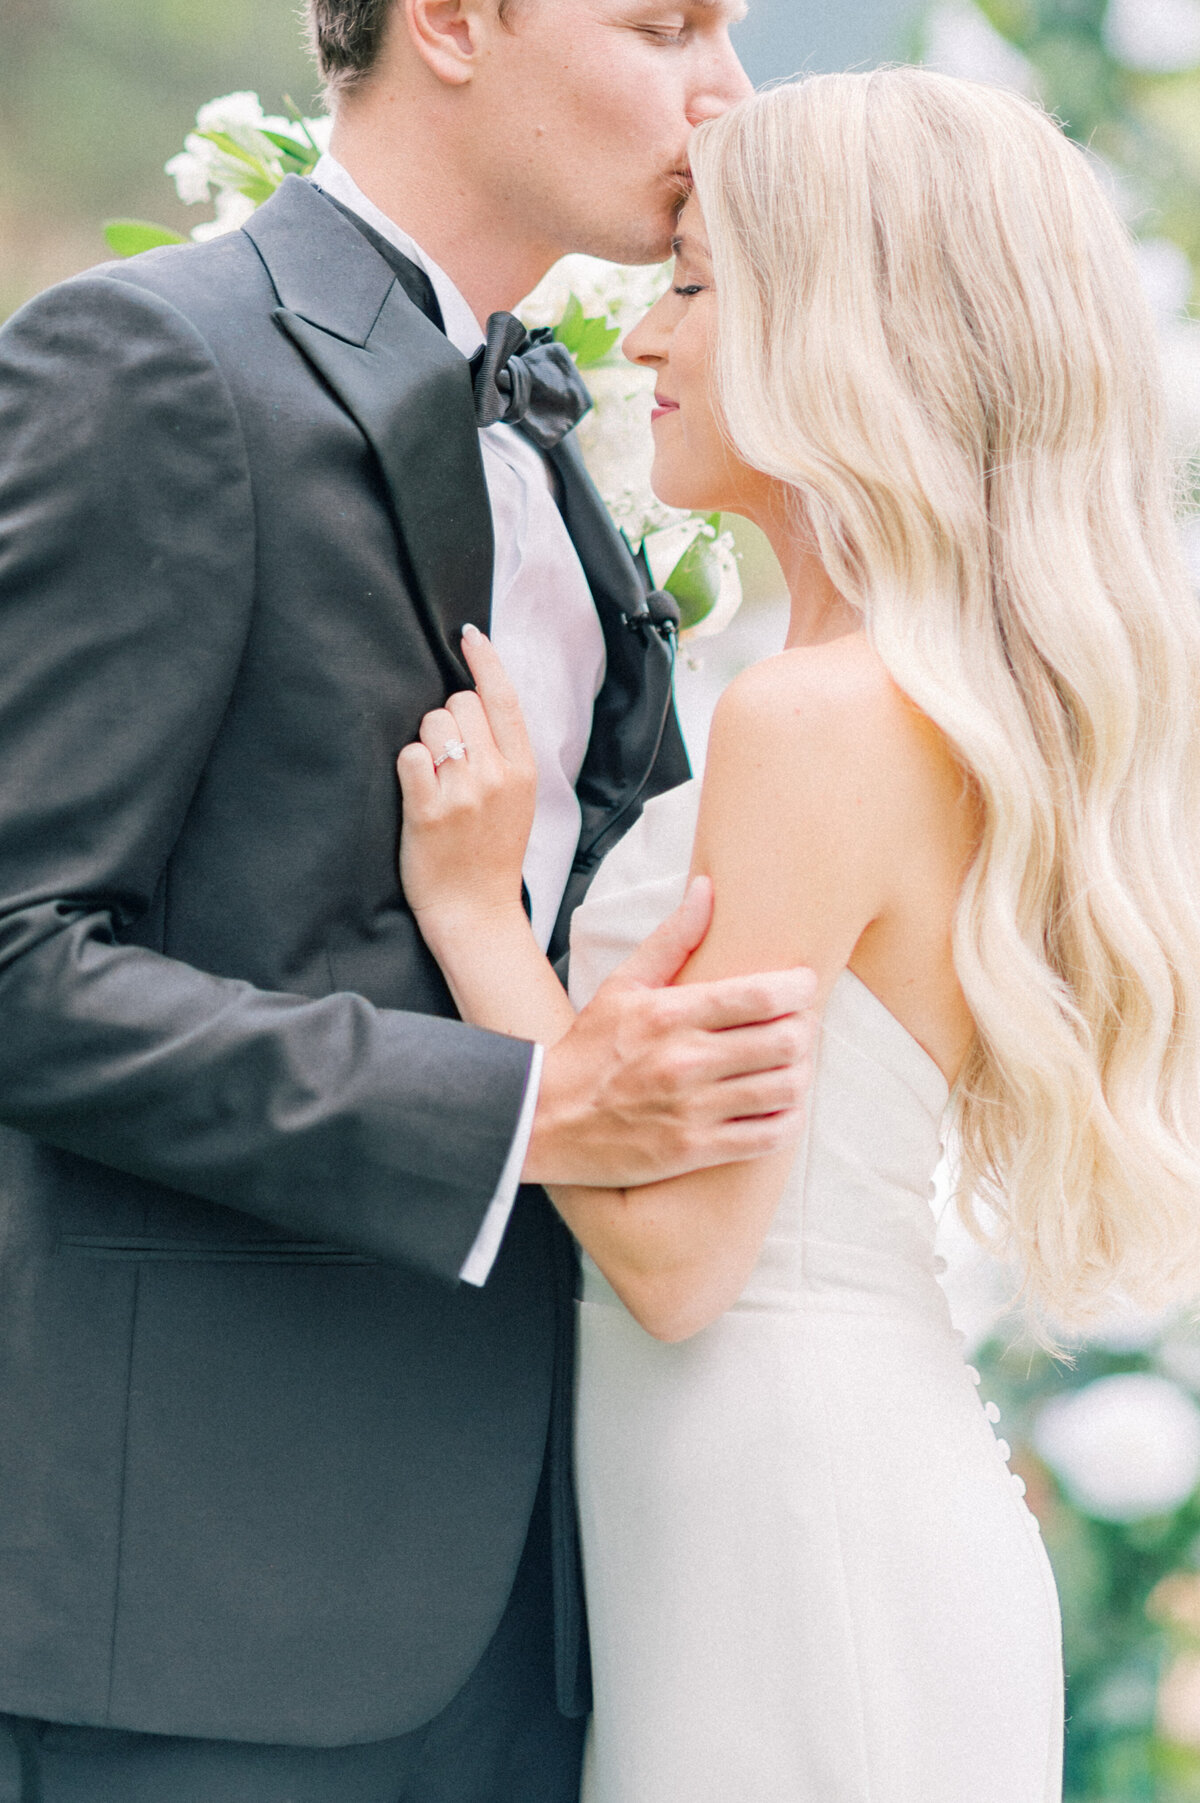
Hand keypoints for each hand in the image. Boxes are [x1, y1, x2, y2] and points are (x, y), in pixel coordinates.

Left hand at [397, 626, 536, 939]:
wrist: (475, 912)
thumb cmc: (491, 855)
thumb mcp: (518, 801)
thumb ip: (504, 754)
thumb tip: (477, 702)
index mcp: (523, 770)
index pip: (504, 698)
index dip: (485, 660)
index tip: (469, 634)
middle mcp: (497, 775)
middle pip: (460, 703)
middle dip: (447, 719)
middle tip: (447, 759)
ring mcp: (463, 792)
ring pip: (433, 723)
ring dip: (425, 742)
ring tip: (434, 779)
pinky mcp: (428, 810)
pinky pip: (409, 755)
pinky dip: (407, 766)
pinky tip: (416, 791)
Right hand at [524, 876, 818, 1187]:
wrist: (541, 1120)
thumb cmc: (587, 1051)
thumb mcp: (622, 985)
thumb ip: (672, 939)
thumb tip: (706, 888)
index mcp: (670, 1014)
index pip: (760, 996)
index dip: (798, 988)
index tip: (803, 986)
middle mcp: (684, 1062)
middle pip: (784, 1042)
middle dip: (805, 1030)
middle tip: (799, 1026)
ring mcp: (691, 1110)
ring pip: (784, 1089)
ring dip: (800, 1074)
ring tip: (791, 1066)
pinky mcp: (693, 1150)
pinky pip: (768, 1137)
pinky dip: (787, 1120)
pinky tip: (779, 1107)